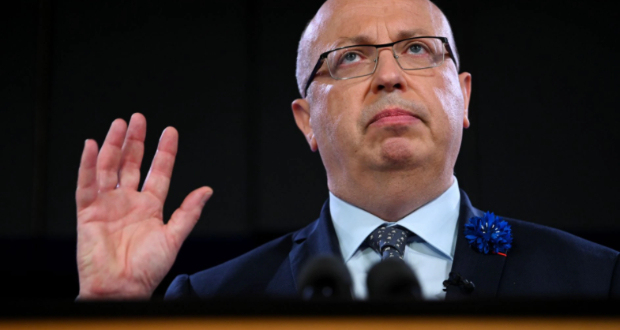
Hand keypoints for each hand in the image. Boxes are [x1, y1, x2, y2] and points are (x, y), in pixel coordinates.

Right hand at [76, 113, 211, 298]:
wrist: (121, 289)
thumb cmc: (147, 269)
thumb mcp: (174, 238)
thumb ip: (189, 212)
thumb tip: (207, 190)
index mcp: (150, 206)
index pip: (159, 172)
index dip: (164, 152)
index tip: (170, 131)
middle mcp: (129, 201)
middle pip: (132, 164)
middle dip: (136, 141)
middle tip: (139, 118)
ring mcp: (108, 204)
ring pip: (109, 167)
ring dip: (113, 145)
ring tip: (119, 124)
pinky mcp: (88, 212)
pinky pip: (86, 184)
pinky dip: (87, 165)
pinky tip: (91, 145)